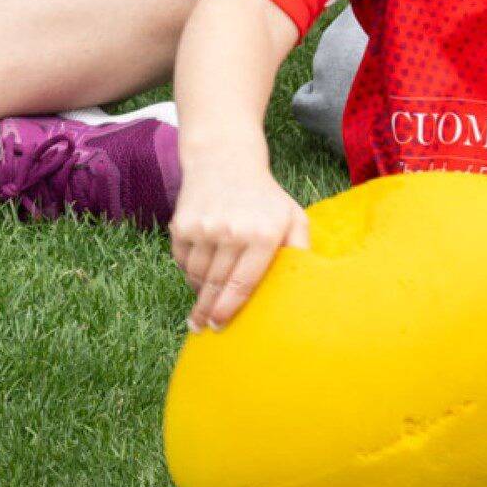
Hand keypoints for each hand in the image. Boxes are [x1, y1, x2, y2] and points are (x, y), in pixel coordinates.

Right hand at [169, 156, 307, 329]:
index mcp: (263, 235)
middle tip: (203, 327)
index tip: (220, 325)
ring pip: (197, 274)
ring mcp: (204, 227)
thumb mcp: (292, 217)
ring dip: (199, 292)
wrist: (224, 159)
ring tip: (202, 304)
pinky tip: (196, 278)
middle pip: (216, 284)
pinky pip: (182, 260)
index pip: (243, 282)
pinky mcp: (182, 223)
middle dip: (208, 310)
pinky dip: (188, 272)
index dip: (230, 308)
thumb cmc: (264, 197)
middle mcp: (231, 231)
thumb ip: (301, 249)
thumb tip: (304, 285)